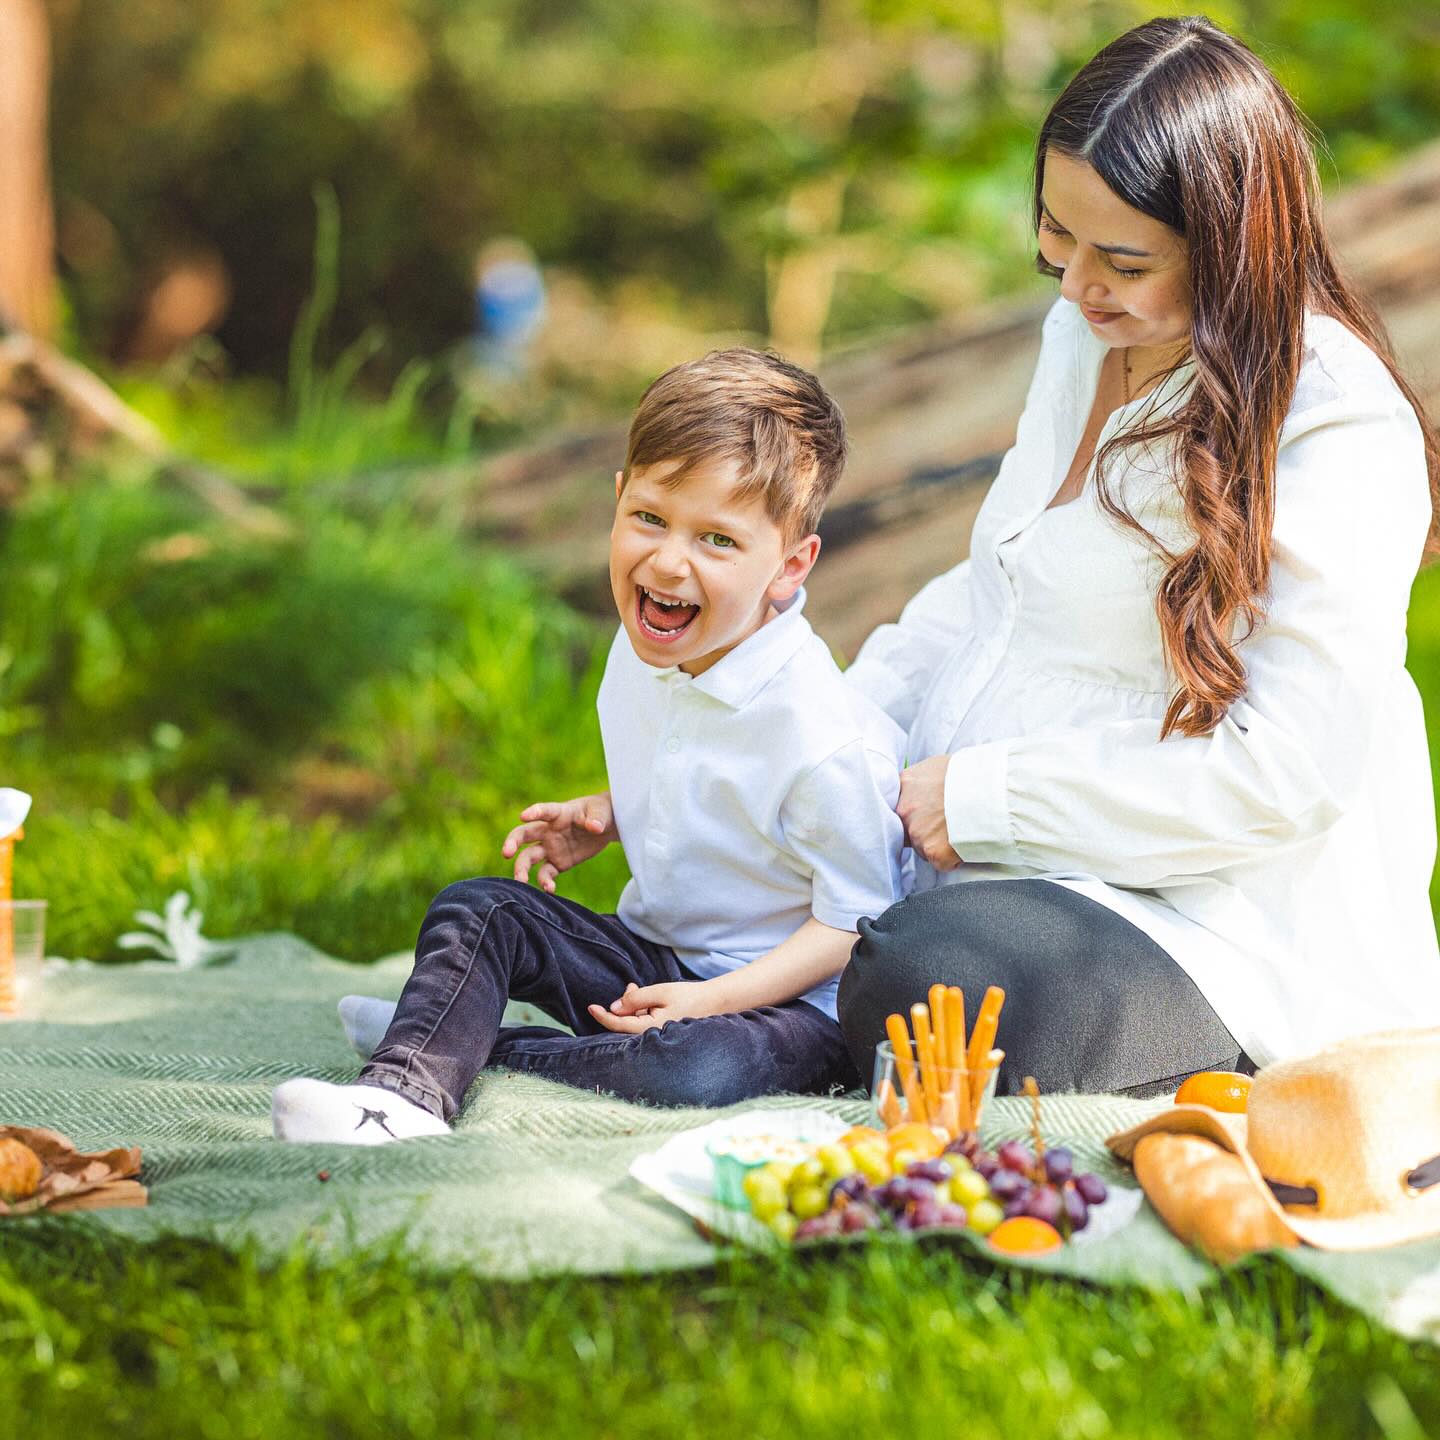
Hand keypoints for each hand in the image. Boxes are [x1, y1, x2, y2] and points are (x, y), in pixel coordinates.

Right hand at [501, 793, 616, 892]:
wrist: (606, 826)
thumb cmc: (600, 812)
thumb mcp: (602, 812)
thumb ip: (596, 819)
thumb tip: (595, 827)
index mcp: (558, 813)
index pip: (544, 811)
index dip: (534, 812)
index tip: (523, 816)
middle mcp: (548, 831)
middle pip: (524, 835)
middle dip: (513, 842)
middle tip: (506, 853)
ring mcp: (550, 848)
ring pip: (529, 858)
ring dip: (521, 868)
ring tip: (521, 881)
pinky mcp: (557, 863)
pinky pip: (546, 873)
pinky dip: (545, 882)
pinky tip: (549, 889)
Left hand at [586, 980, 720, 1033]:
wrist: (714, 1002)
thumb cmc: (688, 997)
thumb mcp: (660, 992)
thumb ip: (636, 999)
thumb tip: (614, 1007)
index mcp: (650, 1029)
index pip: (619, 1025)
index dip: (603, 1016)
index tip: (590, 1007)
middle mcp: (652, 1036)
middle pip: (625, 1023)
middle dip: (622, 1005)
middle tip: (631, 985)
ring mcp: (657, 1035)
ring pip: (634, 1021)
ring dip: (631, 1005)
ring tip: (636, 986)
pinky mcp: (661, 1030)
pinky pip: (643, 1021)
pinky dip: (640, 1008)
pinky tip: (644, 996)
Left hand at [897, 755, 962, 870]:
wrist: (992, 790)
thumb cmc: (973, 774)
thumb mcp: (939, 766)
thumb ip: (924, 780)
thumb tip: (927, 788)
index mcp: (906, 785)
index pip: (902, 806)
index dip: (917, 812)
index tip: (930, 814)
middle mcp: (905, 810)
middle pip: (910, 829)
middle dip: (926, 830)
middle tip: (949, 823)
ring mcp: (918, 832)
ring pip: (923, 848)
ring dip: (939, 845)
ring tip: (961, 830)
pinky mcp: (933, 852)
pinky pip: (941, 863)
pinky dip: (953, 859)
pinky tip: (966, 842)